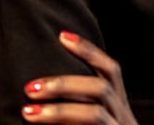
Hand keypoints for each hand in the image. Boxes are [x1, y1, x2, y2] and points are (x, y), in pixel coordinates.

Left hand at [21, 31, 138, 123]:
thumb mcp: (94, 122)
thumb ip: (79, 106)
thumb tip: (42, 88)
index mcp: (119, 107)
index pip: (111, 70)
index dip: (89, 51)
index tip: (62, 36)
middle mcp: (124, 116)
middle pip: (102, 88)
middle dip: (65, 84)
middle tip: (32, 87)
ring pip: (95, 114)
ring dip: (59, 110)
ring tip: (29, 111)